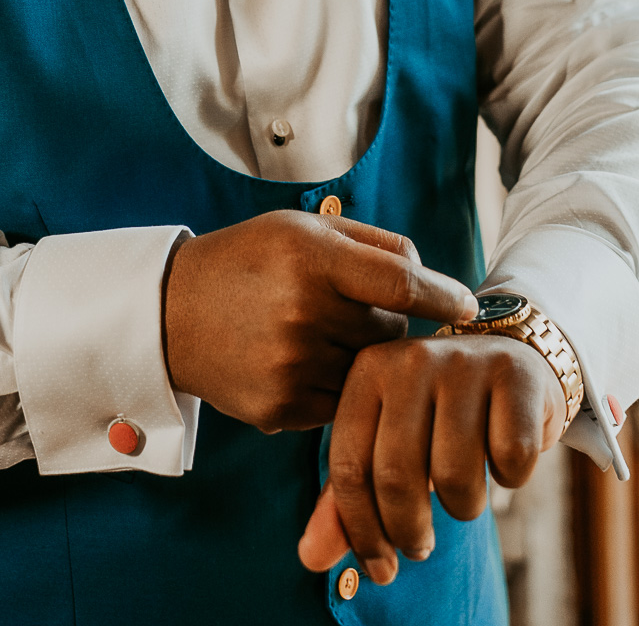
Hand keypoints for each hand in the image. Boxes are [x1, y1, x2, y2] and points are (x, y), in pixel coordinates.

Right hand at [161, 211, 477, 433]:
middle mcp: (303, 312)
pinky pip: (339, 403)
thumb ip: (372, 245)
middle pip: (390, 330)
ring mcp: (291, 366)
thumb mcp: (302, 229)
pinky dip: (334, 385)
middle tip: (353, 308)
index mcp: (311, 258)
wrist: (171, 313)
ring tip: (322, 332)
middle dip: (386, 321)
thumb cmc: (247, 260)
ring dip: (362, 357)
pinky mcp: (280, 409)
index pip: (402, 281)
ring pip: (368, 372)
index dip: (442, 295)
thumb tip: (434, 279)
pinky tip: (301, 359)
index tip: (467, 304)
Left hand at [297, 335, 565, 583]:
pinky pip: (509, 459)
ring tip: (465, 496)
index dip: (361, 530)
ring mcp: (465, 363)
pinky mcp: (515, 375)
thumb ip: (346, 501)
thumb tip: (311, 559)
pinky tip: (502, 463)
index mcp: (368, 371)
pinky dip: (510, 479)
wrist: (511, 366)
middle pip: (396, 475)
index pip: (348, 465)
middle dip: (408, 531)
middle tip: (419, 547)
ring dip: (464, 508)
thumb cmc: (437, 417)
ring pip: (455, 475)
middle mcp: (412, 358)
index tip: (379, 568)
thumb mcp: (385, 449)